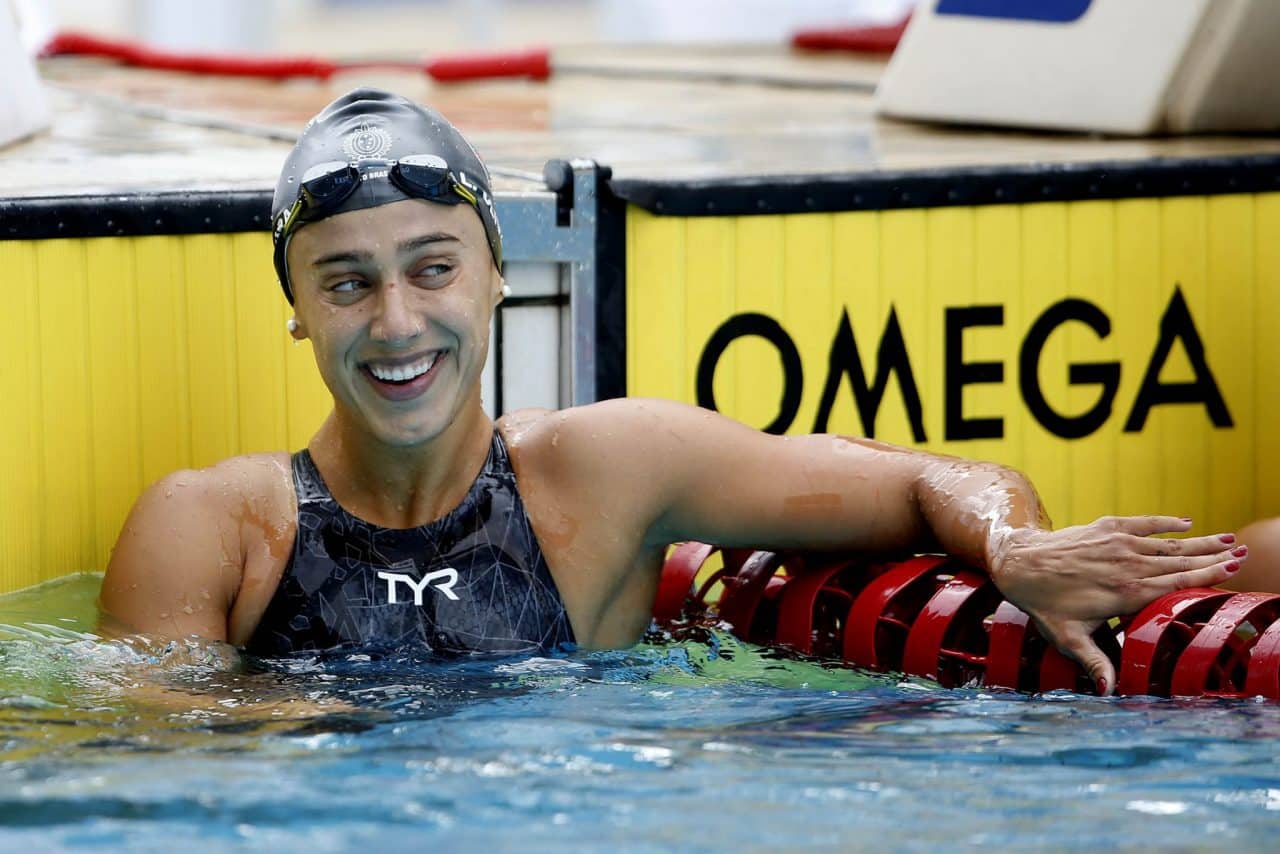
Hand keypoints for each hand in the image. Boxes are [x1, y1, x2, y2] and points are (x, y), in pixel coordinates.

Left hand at [987, 516, 1244, 695]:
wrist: (1018, 562)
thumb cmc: (1044, 604)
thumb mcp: (1068, 638)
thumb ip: (1094, 662)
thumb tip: (1109, 692)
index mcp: (1127, 593)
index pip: (1177, 585)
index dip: (1208, 577)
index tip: (1234, 570)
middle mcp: (1127, 565)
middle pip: (1180, 562)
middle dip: (1214, 557)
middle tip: (1243, 554)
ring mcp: (1117, 542)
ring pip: (1167, 543)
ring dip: (1198, 541)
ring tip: (1228, 539)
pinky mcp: (1106, 526)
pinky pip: (1142, 522)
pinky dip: (1165, 521)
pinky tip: (1186, 521)